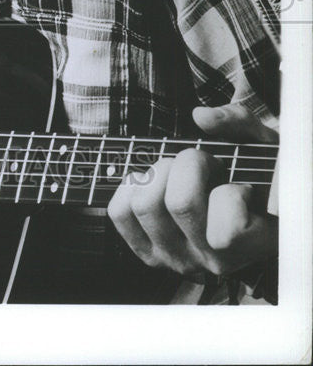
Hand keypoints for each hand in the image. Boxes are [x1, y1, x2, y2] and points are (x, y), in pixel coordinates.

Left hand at [107, 103, 277, 277]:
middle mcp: (215, 261)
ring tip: (177, 174)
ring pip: (145, 206)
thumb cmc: (252, 172)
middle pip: (179, 204)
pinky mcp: (149, 254)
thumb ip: (239, 122)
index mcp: (254, 244)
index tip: (236, 182)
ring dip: (157, 174)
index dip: (229, 192)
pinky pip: (120, 212)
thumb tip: (201, 117)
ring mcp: (179, 260)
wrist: (240, 209)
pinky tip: (155, 185)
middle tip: (201, 163)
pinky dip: (131, 188)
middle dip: (187, 164)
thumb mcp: (259, 144)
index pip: (228, 230)